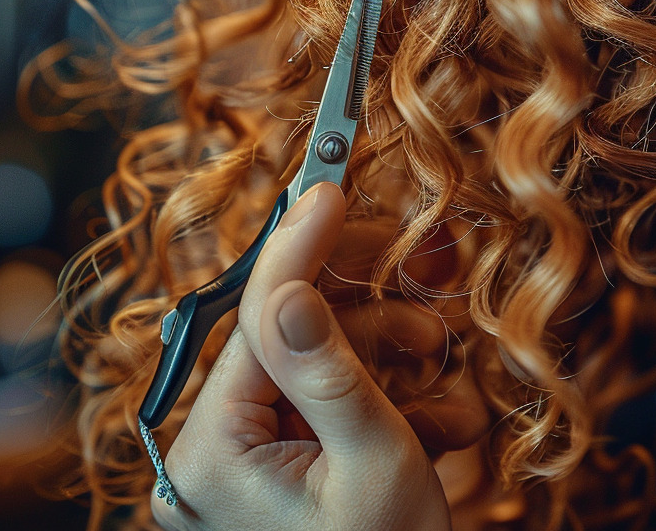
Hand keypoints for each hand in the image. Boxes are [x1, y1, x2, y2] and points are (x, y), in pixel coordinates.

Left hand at [151, 182, 451, 530]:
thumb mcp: (372, 464)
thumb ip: (328, 372)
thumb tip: (289, 285)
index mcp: (212, 453)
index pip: (259, 319)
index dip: (299, 246)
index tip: (328, 185)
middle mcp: (209, 455)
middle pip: (290, 338)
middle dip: (369, 330)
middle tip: (428, 331)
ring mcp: (240, 464)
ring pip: (315, 367)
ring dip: (390, 372)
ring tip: (446, 405)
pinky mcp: (270, 470)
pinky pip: (322, 406)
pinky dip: (381, 406)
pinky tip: (431, 430)